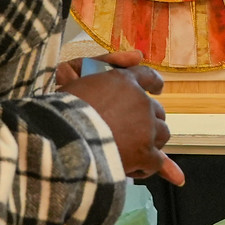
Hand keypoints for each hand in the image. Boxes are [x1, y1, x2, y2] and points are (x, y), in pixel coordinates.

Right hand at [56, 48, 185, 185]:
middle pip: (157, 111)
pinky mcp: (145, 153)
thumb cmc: (63, 112)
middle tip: (134, 132)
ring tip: (132, 151)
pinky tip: (132, 168)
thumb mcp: (75, 79)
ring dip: (150, 142)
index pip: (146, 76)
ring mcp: (146, 128)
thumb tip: (138, 56)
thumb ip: (104, 65)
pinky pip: (157, 161)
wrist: (62, 141)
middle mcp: (141, 102)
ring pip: (162, 134)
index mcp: (124, 81)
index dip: (153, 83)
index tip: (157, 88)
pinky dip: (146, 166)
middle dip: (149, 121)